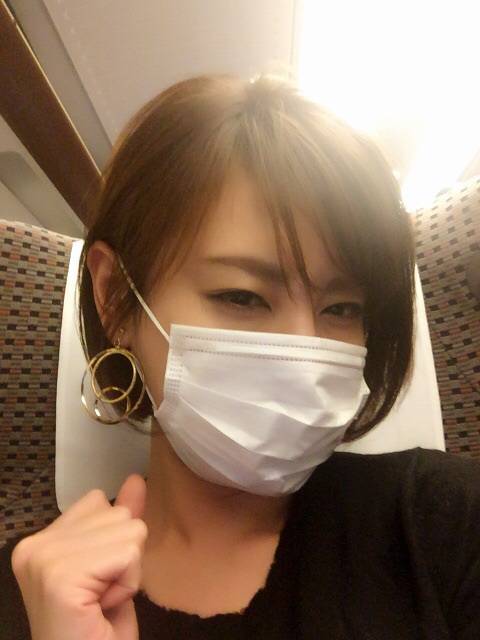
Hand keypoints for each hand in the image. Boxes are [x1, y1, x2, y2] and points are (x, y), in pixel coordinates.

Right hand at [11, 473, 147, 639]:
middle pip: (117, 514)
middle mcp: (34, 545)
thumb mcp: (114, 564)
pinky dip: (128, 582)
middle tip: (100, 595)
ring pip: (128, 530)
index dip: (112, 541)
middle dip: (123, 555)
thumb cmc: (99, 628)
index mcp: (40, 540)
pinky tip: (104, 607)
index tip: (95, 580)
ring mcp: (44, 559)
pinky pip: (128, 553)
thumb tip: (135, 480)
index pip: (98, 501)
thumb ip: (121, 520)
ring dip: (128, 571)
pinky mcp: (60, 576)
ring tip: (102, 601)